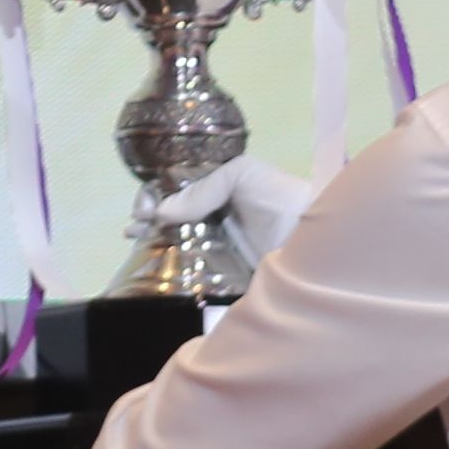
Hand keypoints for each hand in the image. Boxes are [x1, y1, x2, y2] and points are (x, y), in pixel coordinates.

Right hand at [139, 155, 318, 259]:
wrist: (314, 244)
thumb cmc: (282, 200)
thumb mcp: (244, 173)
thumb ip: (204, 185)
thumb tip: (164, 211)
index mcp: (222, 188)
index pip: (180, 186)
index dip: (158, 192)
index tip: (146, 204)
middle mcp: (217, 215)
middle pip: (172, 214)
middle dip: (148, 215)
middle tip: (136, 224)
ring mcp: (218, 246)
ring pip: (175, 241)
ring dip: (150, 238)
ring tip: (134, 238)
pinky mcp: (221, 275)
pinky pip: (189, 270)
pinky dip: (167, 264)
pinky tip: (151, 259)